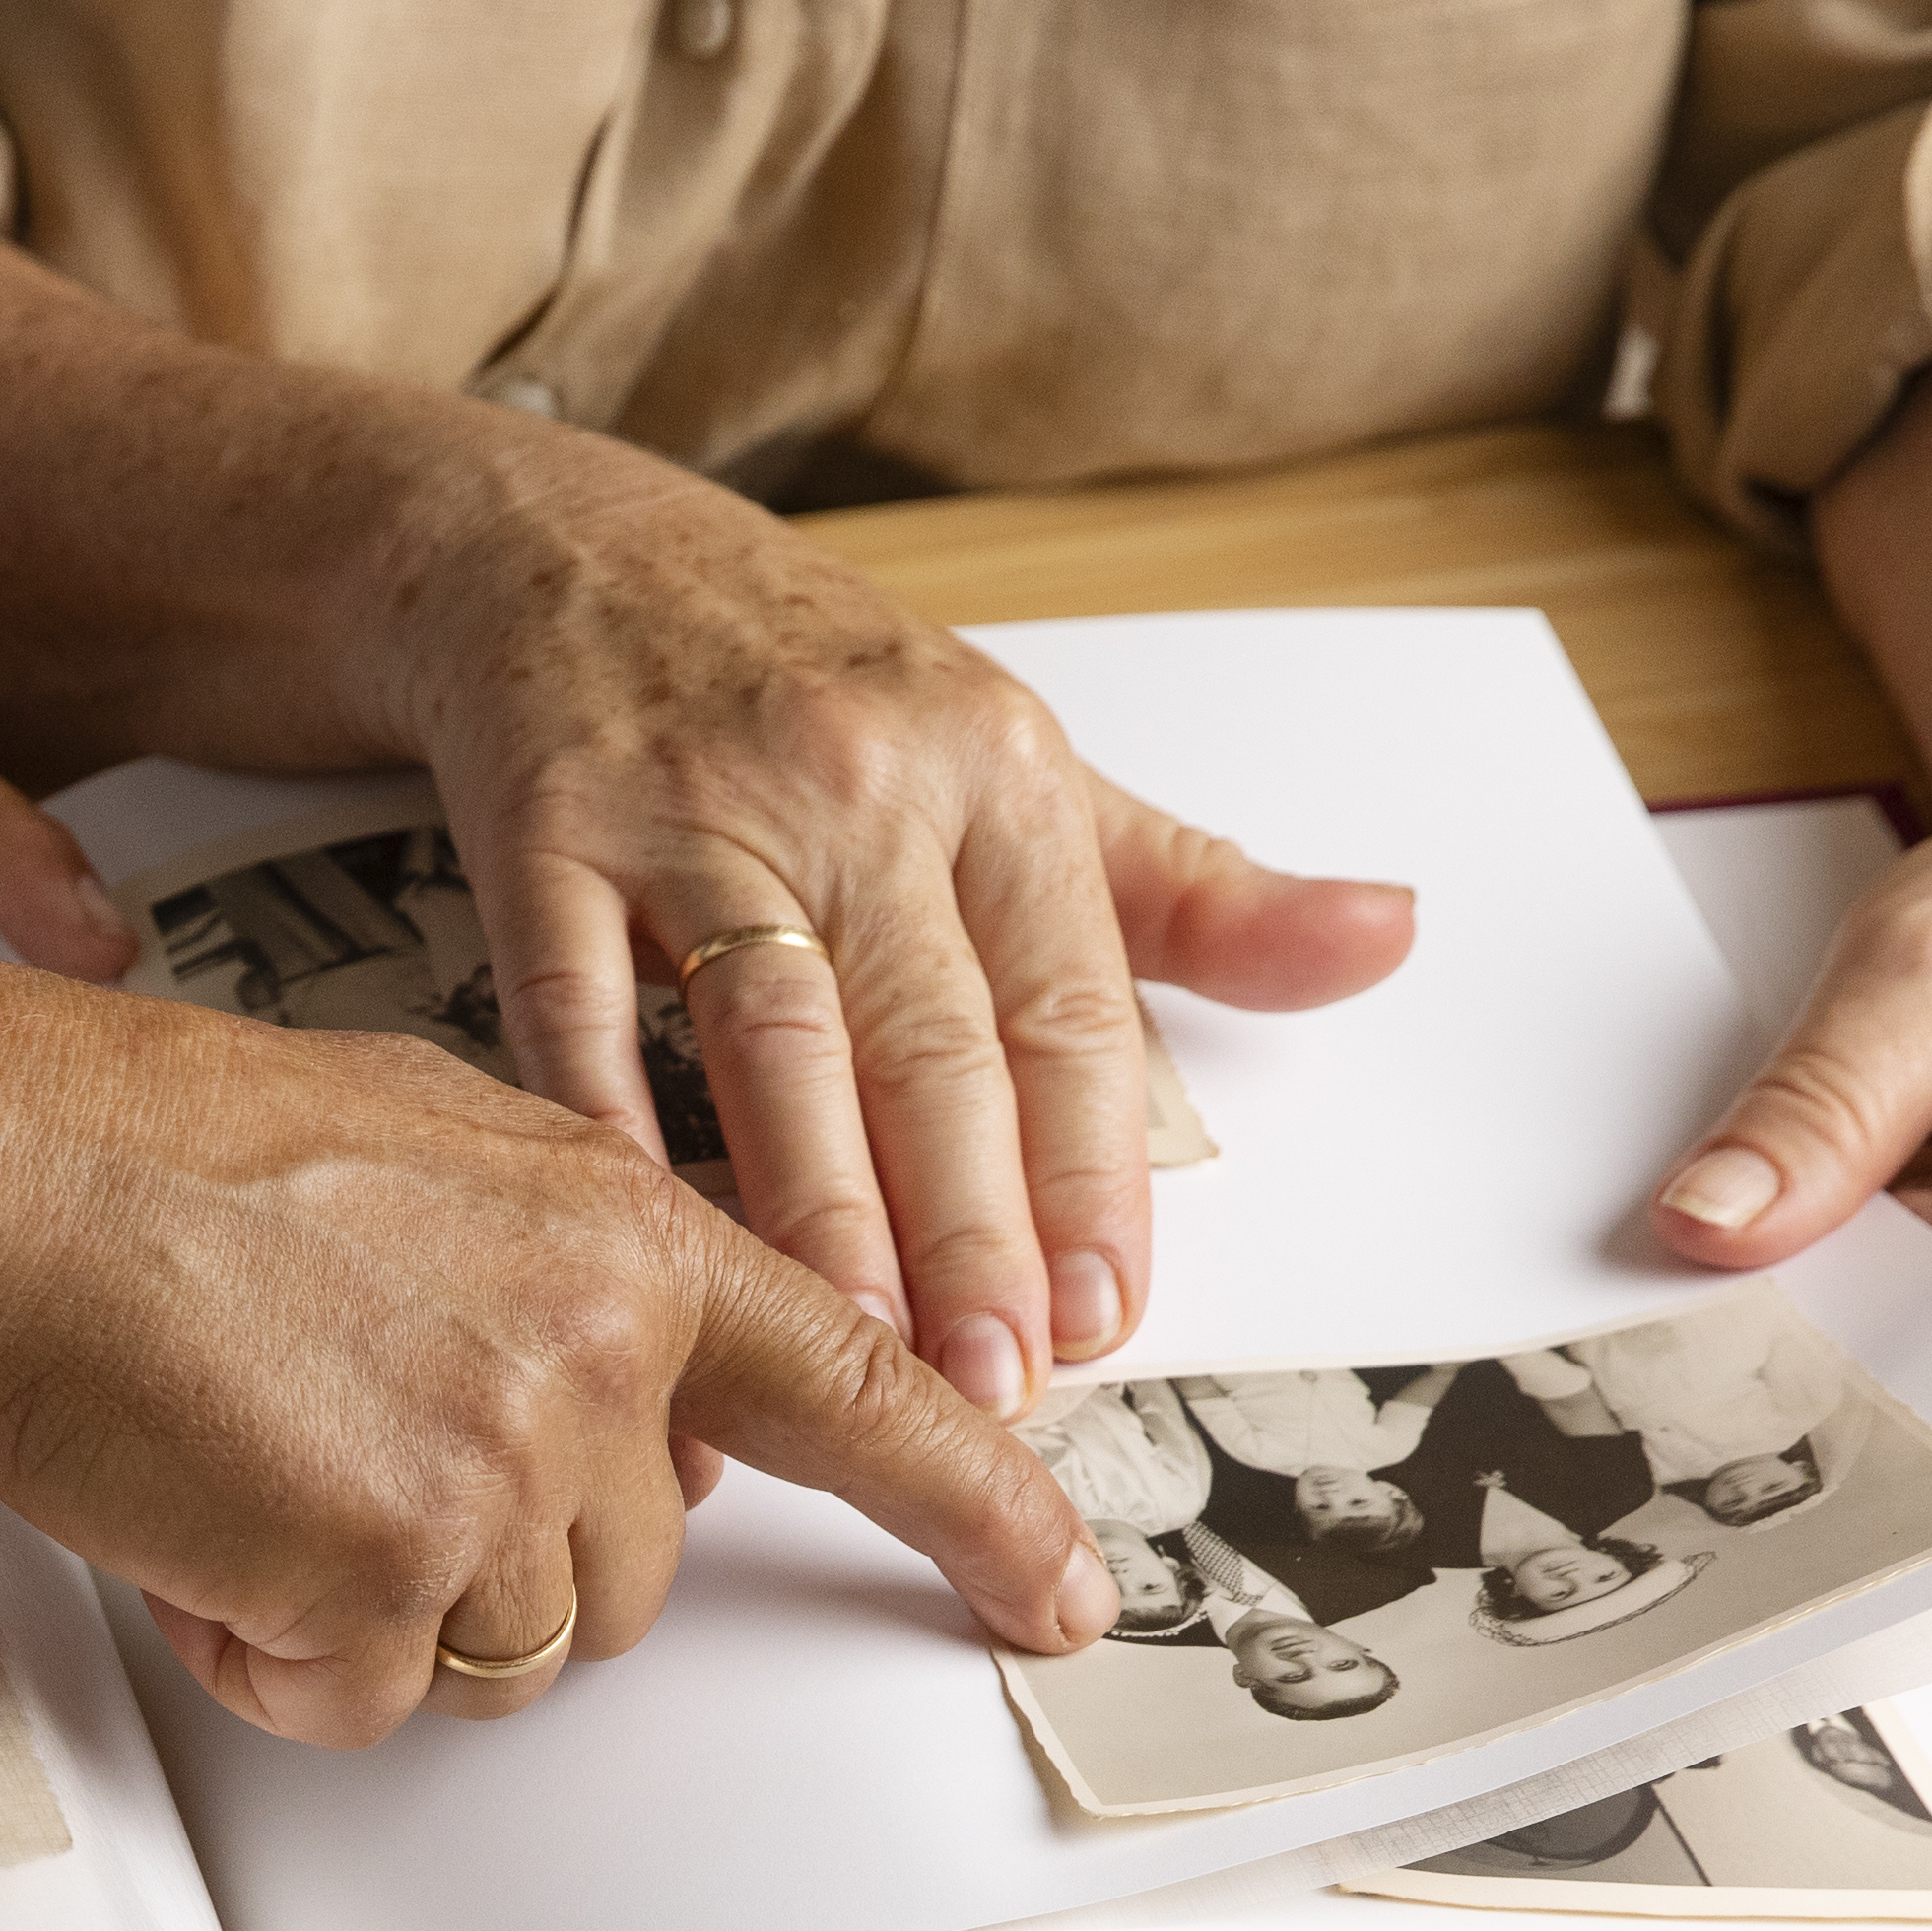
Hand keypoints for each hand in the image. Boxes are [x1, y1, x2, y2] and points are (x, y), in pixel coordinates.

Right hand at [0, 984, 1123, 1742]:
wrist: (13, 1169)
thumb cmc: (170, 1152)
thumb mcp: (443, 1152)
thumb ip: (571, 1274)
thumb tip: (616, 1382)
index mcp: (631, 1232)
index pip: (866, 1391)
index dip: (976, 1510)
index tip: (1062, 1590)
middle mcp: (601, 1346)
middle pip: (627, 1578)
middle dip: (486, 1561)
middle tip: (342, 1448)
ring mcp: (505, 1460)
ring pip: (502, 1655)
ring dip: (374, 1614)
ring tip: (262, 1470)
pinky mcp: (391, 1568)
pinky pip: (363, 1700)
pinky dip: (271, 1653)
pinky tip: (209, 1524)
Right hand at [384, 426, 1410, 1412]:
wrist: (565, 547)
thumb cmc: (807, 680)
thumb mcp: (1017, 759)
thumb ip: (1190, 892)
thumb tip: (1383, 936)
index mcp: (995, 770)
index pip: (1070, 1004)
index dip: (1092, 1173)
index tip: (1107, 1313)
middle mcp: (856, 784)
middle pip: (934, 1041)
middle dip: (975, 1230)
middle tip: (1001, 1383)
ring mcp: (694, 809)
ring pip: (776, 1041)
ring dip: (824, 1214)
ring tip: (863, 1355)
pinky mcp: (548, 833)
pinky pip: (580, 1012)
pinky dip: (615, 1138)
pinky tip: (657, 1249)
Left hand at [1651, 315, 1931, 1370]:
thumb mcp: (1917, 954)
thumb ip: (1819, 1103)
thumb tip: (1711, 1228)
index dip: (1882, 1374)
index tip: (1755, 1362)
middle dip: (1850, 1321)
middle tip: (1773, 1223)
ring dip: (1870, 1302)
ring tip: (1864, 1182)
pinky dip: (1894, 1294)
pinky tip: (1892, 1213)